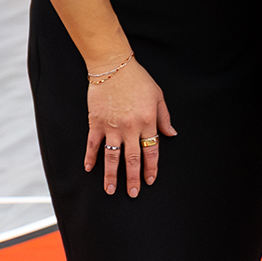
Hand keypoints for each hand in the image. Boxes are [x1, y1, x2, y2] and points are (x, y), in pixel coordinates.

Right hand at [84, 59, 176, 196]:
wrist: (113, 67)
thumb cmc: (138, 80)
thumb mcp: (158, 96)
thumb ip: (164, 117)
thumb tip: (171, 134)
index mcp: (148, 122)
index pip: (151, 151)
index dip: (151, 167)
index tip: (150, 180)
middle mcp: (130, 128)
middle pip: (132, 158)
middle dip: (133, 178)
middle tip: (133, 193)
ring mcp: (111, 127)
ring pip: (112, 156)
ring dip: (111, 175)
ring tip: (110, 190)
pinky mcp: (95, 123)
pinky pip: (92, 144)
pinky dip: (90, 157)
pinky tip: (89, 169)